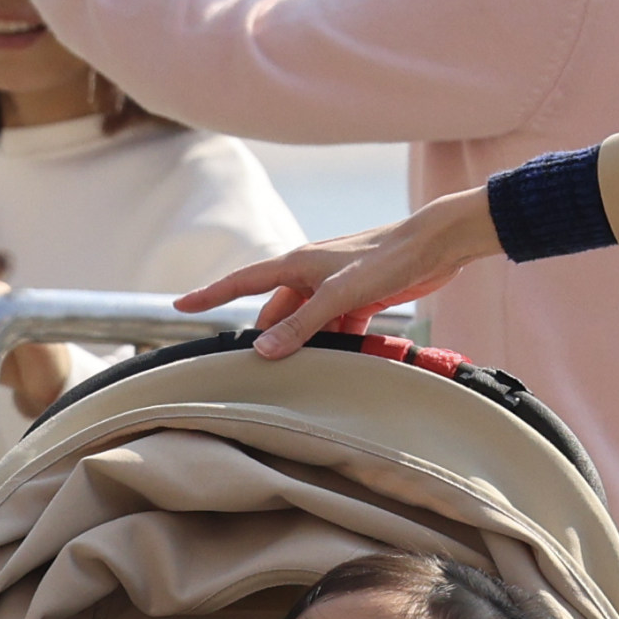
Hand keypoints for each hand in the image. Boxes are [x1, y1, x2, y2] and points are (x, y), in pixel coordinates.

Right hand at [175, 186, 501, 355]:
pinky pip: (339, 327)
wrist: (436, 244)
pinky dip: (341, 344)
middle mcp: (310, 274)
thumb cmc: (387, 259)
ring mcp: (334, 287)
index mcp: (296, 264)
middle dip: (270, 339)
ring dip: (310, 345)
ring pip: (308, 324)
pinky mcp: (360, 299)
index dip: (211, 295)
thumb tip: (265, 351)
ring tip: (306, 374)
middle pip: (276, 313)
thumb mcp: (340, 295)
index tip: (181, 307)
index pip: (242, 282)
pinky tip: (347, 362)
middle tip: (261, 372)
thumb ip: (303, 324)